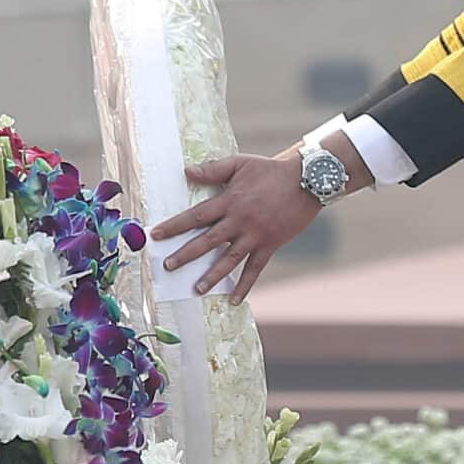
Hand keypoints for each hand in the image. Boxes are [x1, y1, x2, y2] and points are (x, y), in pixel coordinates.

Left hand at [148, 152, 320, 303]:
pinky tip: (235, 300)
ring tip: (196, 289)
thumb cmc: (270, 170)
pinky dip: (245, 285)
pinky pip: (255, 269)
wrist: (306, 180)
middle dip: (185, 255)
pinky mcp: (270, 245)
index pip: (196, 216)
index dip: (175, 226)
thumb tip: (186, 172)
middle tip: (168, 266)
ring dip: (212, 276)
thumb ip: (212, 169)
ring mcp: (255, 235)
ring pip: (229, 259)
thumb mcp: (240, 163)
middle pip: (207, 241)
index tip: (157, 235)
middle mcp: (239, 221)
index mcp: (229, 201)